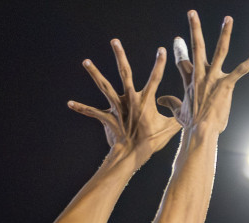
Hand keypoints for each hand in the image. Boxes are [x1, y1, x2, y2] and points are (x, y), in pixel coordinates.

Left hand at [70, 39, 179, 163]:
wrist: (134, 155)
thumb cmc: (152, 142)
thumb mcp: (169, 128)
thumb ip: (176, 116)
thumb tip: (179, 106)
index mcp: (145, 101)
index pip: (155, 79)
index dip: (159, 64)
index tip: (162, 50)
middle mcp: (130, 100)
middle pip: (125, 73)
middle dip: (120, 56)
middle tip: (115, 41)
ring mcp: (117, 108)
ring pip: (104, 86)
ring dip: (95, 73)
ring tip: (86, 61)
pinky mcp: (107, 117)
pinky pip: (93, 111)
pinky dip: (81, 108)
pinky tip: (69, 103)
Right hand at [162, 11, 248, 134]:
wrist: (200, 131)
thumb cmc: (191, 124)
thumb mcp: (178, 112)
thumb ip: (170, 103)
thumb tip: (159, 100)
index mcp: (190, 80)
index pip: (182, 60)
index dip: (179, 50)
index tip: (177, 40)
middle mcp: (200, 74)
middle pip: (197, 46)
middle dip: (194, 28)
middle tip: (192, 12)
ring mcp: (213, 78)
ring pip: (219, 50)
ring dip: (224, 34)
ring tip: (228, 19)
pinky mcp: (226, 85)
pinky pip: (241, 70)